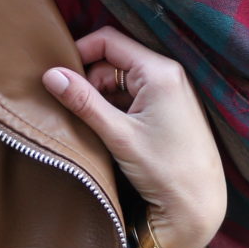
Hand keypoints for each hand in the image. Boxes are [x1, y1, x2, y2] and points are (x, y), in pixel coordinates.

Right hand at [41, 27, 226, 247]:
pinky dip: (117, 110)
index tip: (59, 77)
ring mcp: (171, 92)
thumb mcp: (118, 135)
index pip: (109, 40)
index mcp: (159, 71)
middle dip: (90, 82)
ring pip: (122, 82)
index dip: (80, 53)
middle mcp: (168, 74)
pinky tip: (110, 133)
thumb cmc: (165, 170)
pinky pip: (135, 97)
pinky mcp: (169, 110)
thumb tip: (51, 75)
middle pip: (114, 61)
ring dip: (102, 99)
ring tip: (94, 127)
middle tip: (76, 111)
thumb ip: (83, 101)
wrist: (197, 206)